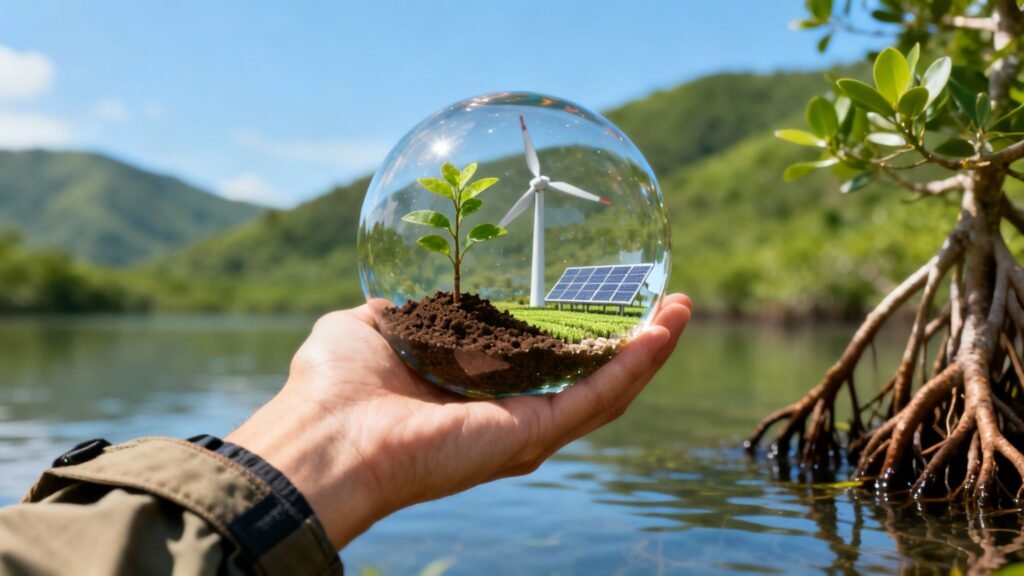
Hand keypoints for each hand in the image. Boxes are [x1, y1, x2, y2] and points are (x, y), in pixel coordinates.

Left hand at [227, 293, 691, 548]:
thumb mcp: (368, 326)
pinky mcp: (532, 436)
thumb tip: (408, 293)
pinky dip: (636, 364)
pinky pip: (598, 398)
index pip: (535, 364)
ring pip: (604, 390)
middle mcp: (504, 415)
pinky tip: (664, 329)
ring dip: (647, 350)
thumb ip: (399, 310)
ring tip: (680, 310)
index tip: (597, 296)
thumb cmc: (330, 388)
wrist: (322, 438)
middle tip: (662, 304)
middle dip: (627, 343)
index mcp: (469, 392)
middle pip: (583, 379)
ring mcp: (522, 429)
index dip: (571, 333)